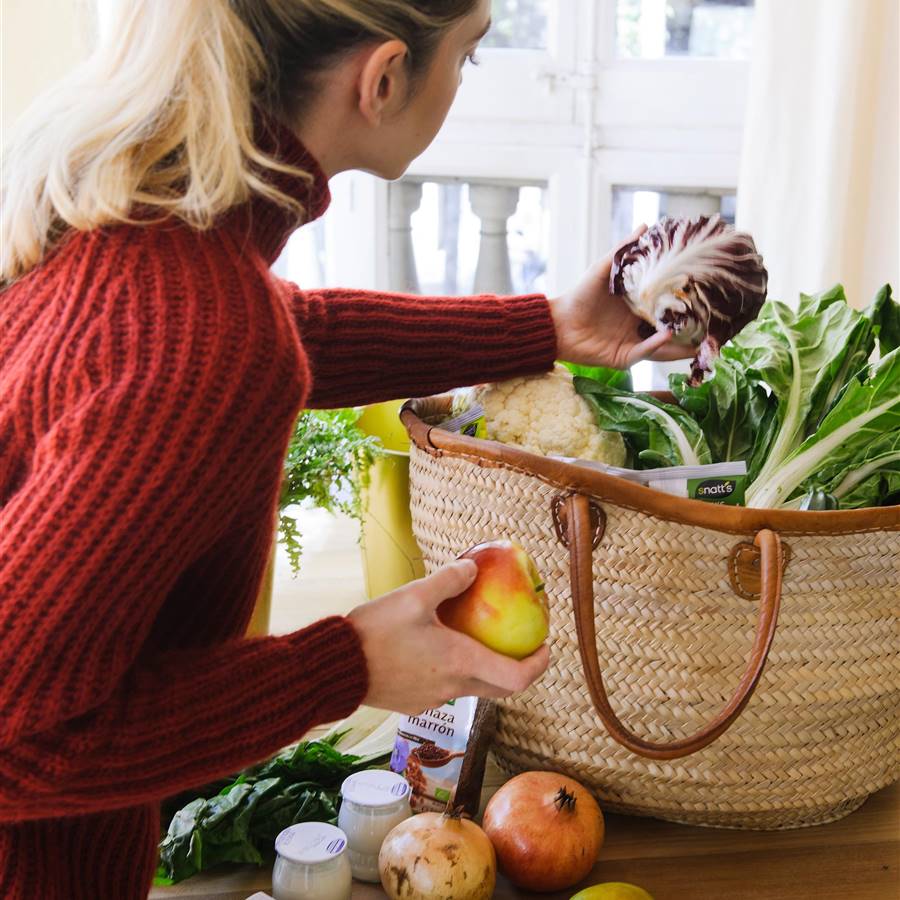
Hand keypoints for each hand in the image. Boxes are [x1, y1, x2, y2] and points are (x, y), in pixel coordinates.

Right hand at [347, 560, 549, 714]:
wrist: (337, 669)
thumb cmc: (376, 632)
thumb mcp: (414, 596)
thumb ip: (449, 580)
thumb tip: (473, 568)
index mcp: (461, 663)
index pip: (517, 677)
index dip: (538, 665)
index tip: (546, 647)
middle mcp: (454, 688)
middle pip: (501, 688)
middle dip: (519, 669)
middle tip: (523, 645)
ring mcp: (434, 699)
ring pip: (473, 688)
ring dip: (485, 669)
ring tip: (480, 639)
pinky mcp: (415, 702)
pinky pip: (448, 688)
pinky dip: (458, 671)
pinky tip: (441, 647)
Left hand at [548, 226, 696, 369]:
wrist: (558, 322)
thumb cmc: (581, 294)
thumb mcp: (604, 269)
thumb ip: (624, 250)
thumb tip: (646, 225)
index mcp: (640, 306)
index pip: (669, 305)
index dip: (687, 302)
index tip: (709, 294)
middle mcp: (641, 326)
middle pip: (673, 328)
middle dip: (694, 328)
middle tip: (717, 321)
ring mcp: (635, 343)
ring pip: (665, 346)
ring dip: (683, 344)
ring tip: (705, 339)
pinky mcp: (625, 357)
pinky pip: (645, 352)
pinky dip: (656, 345)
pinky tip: (667, 336)